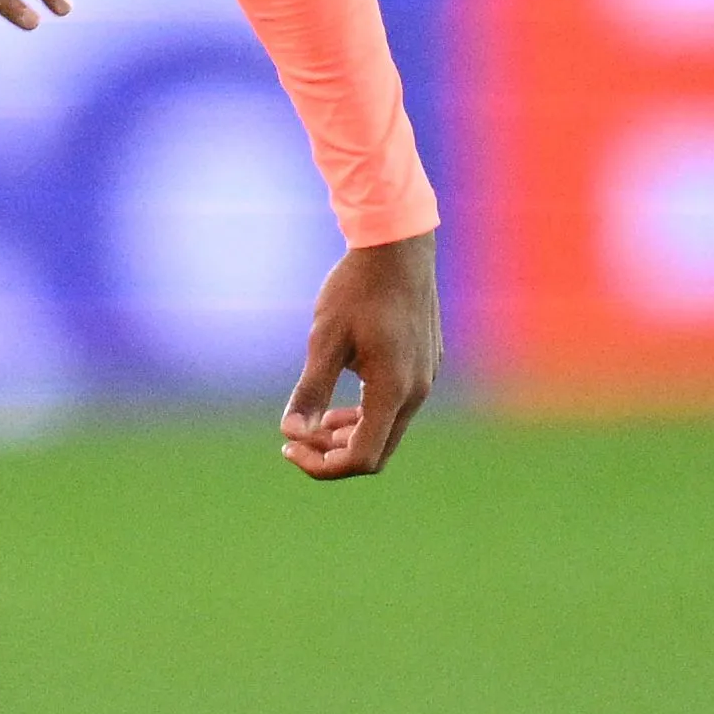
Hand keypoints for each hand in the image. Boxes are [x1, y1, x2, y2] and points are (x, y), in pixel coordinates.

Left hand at [281, 229, 438, 479]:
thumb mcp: (324, 341)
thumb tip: (290, 432)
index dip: (322, 465)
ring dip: (349, 434)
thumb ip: (311, 391)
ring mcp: (425, 378)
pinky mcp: (425, 365)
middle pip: (376, 451)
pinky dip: (367, 414)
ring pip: (388, 430)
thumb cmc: (356, 289)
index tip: (288, 447)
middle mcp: (417, 392)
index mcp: (392, 391)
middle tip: (295, 437)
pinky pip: (397, 407)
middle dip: (333, 453)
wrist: (397, 247)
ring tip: (315, 421)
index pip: (362, 458)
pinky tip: (341, 399)